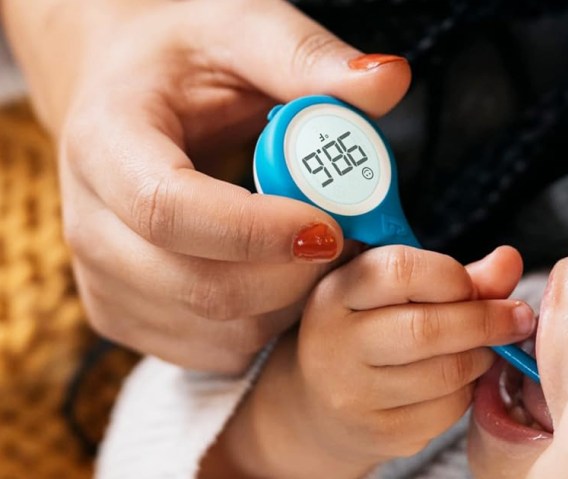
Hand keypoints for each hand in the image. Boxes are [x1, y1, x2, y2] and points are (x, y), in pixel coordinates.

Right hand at [2, 0, 410, 371]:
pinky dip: (269, 325)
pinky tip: (288, 276)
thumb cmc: (186, 59)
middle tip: (349, 237)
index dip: (257, 231)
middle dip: (295, 275)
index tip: (330, 225)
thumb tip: (390, 79)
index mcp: (104, 143)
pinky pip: (216, 350)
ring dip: (291, 302)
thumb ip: (308, 57)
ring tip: (321, 249)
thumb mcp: (242, 31)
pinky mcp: (125, 315)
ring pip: (217, 330)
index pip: (169, 209)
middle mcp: (87, 223)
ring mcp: (102, 281)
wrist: (123, 96)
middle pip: (199, 286)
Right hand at [205, 246, 533, 477]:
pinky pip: (447, 410)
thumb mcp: (394, 294)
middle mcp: (334, 343)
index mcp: (336, 293)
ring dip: (482, 357)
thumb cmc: (368, 332)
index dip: (450, 275)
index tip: (471, 283)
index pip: (398, 271)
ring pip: (447, 373)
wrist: (316, 405)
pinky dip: (468, 391)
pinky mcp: (379, 433)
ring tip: (485, 347)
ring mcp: (353, 394)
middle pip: (427, 329)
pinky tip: (461, 380)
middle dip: (486, 320)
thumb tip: (509, 260)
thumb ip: (454, 276)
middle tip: (517, 317)